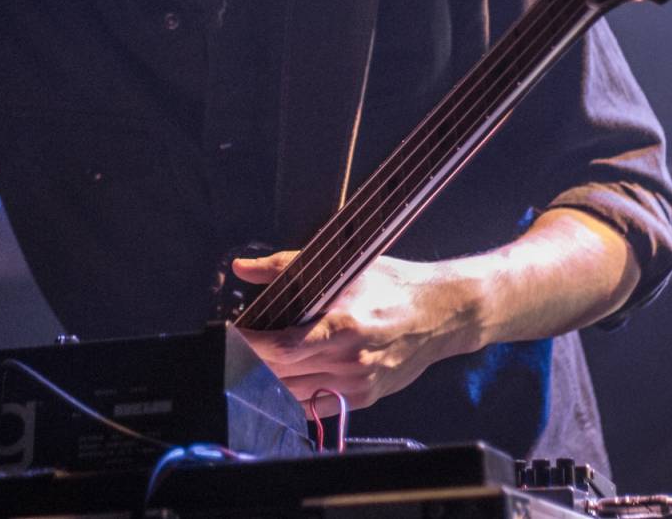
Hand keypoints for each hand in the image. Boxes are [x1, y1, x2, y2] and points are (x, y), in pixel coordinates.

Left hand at [231, 251, 484, 412]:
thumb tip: (242, 268)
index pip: (284, 347)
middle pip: (284, 372)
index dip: (251, 347)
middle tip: (232, 348)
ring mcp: (358, 383)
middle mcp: (351, 359)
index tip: (229, 338)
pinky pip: (316, 405)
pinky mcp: (365, 397)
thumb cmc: (393, 285)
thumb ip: (287, 266)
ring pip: (295, 393)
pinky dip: (293, 394)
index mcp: (344, 324)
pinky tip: (280, 379)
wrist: (442, 314)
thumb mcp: (345, 267)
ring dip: (269, 380)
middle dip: (252, 362)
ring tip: (251, 362)